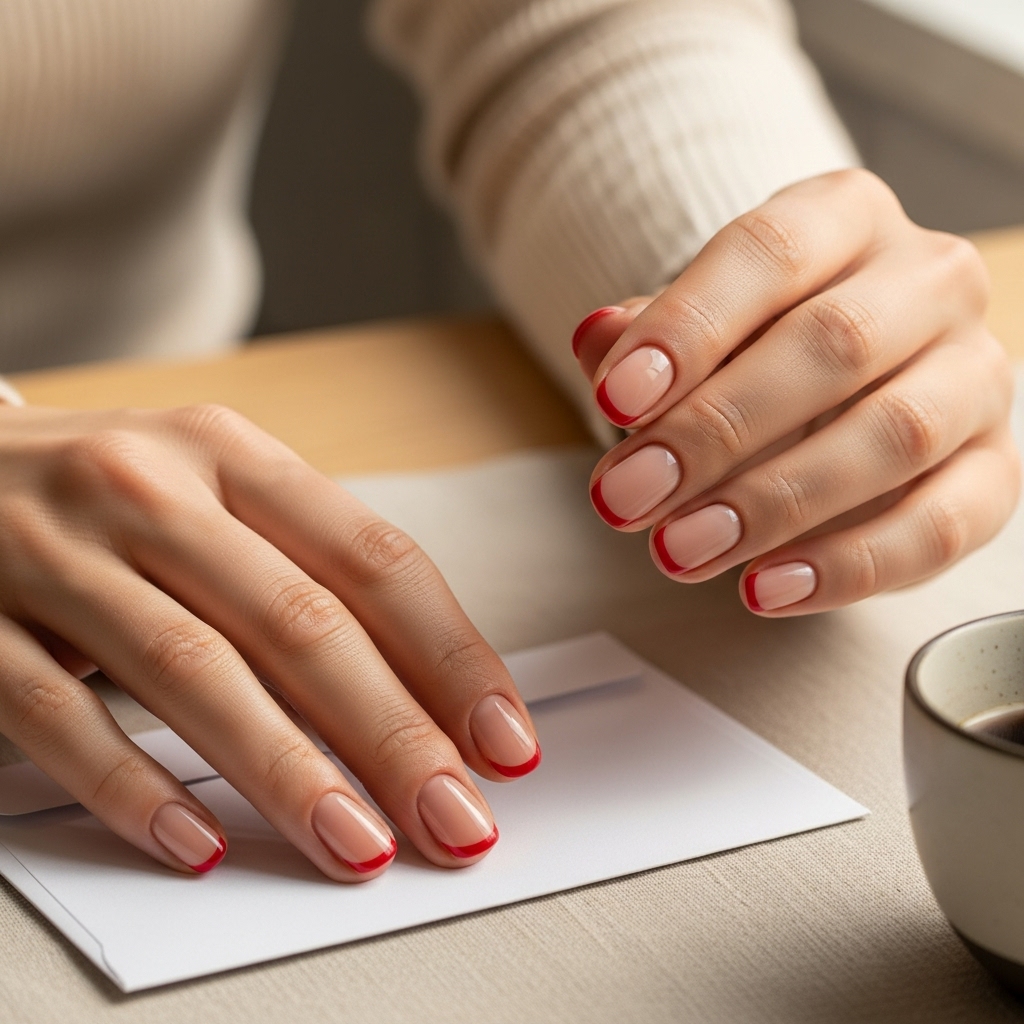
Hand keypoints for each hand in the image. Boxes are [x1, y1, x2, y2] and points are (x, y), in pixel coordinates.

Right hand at [0, 404, 539, 876]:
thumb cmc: (108, 493)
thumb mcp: (211, 492)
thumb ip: (303, 571)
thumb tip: (423, 692)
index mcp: (232, 455)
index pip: (374, 560)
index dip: (452, 656)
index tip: (506, 741)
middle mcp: (152, 489)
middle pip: (302, 624)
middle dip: (394, 734)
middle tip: (457, 819)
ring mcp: (56, 553)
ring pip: (195, 672)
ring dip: (289, 771)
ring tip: (359, 847)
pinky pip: (58, 714)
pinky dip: (133, 787)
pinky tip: (199, 843)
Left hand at [572, 169, 1019, 614]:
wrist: (833, 385)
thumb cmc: (750, 348)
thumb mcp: (687, 329)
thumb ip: (641, 338)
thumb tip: (598, 339)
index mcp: (846, 217)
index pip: (769, 252)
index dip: (688, 328)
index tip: (613, 399)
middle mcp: (928, 281)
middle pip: (833, 343)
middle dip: (716, 430)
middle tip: (629, 496)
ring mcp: (976, 375)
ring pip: (895, 434)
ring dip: (775, 503)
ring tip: (680, 550)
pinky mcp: (993, 468)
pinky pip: (942, 524)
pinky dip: (849, 565)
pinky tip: (765, 588)